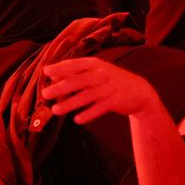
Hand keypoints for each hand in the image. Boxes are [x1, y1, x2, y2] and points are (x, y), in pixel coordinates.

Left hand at [42, 57, 161, 124]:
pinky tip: (77, 120)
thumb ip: (76, 73)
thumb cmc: (111, 81)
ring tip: (56, 110)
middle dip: (60, 87)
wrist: (139, 91)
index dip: (60, 67)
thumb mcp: (96, 72)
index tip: (46, 72)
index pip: (75, 64)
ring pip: (86, 96)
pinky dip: (88, 114)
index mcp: (96, 64)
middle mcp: (102, 74)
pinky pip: (99, 108)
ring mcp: (109, 88)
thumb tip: (53, 74)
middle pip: (78, 80)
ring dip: (70, 103)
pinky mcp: (115, 101)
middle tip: (45, 94)